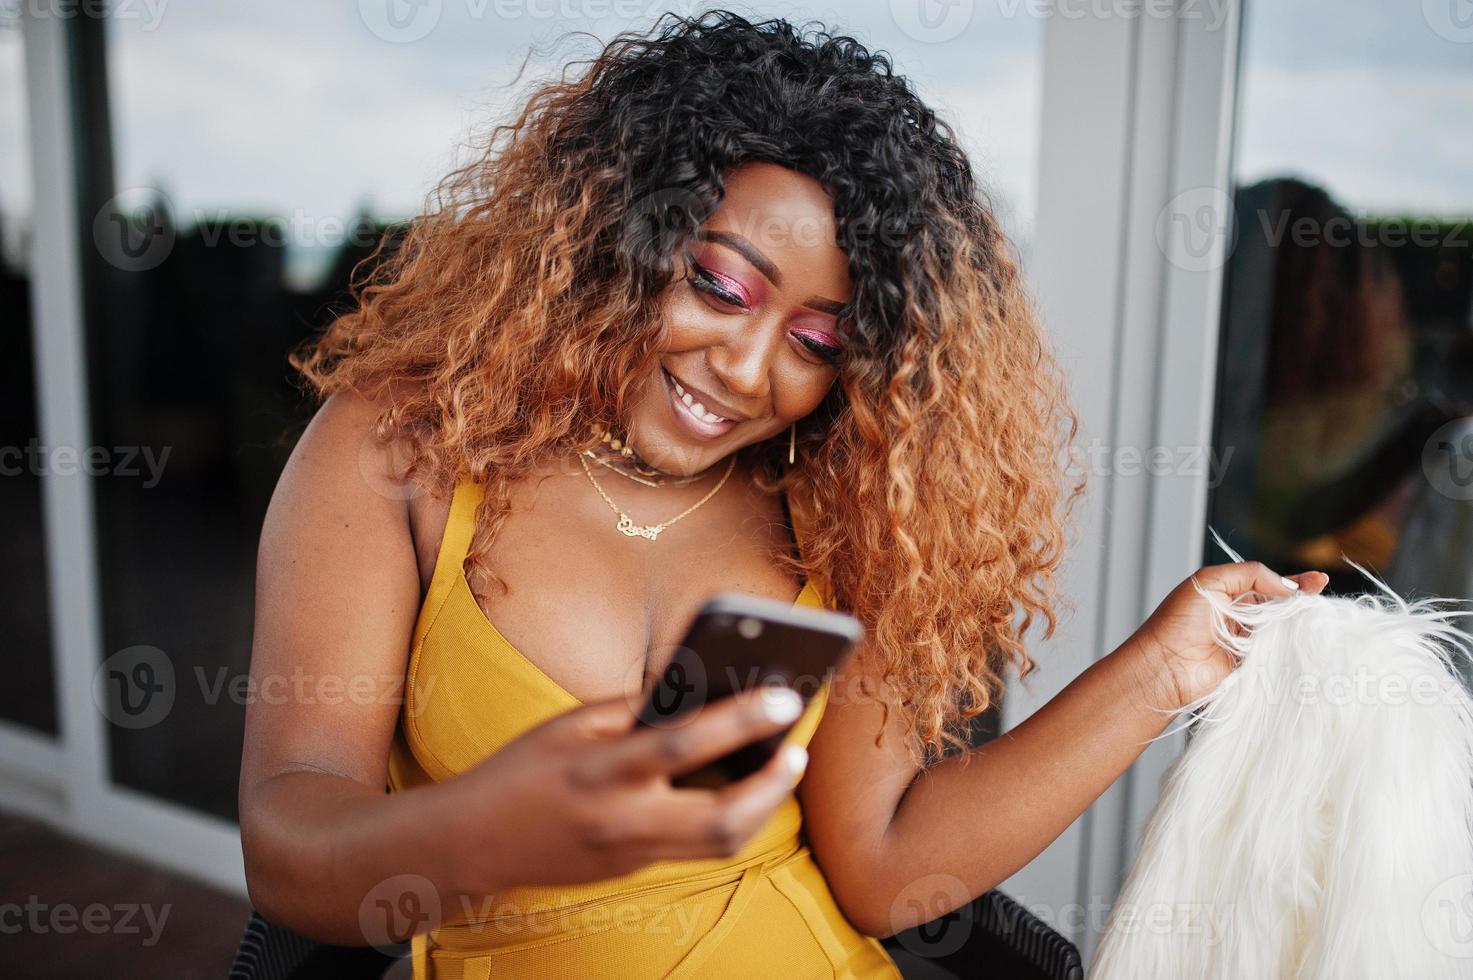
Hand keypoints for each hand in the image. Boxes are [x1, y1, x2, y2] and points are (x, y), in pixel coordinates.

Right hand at [442, 685, 810, 896]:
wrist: (473, 843)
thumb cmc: (523, 769)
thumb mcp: (571, 723)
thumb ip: (636, 708)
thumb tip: (699, 684)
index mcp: (602, 771)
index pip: (684, 744)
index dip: (742, 720)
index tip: (786, 698)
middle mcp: (621, 821)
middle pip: (721, 820)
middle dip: (772, 788)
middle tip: (798, 753)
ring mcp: (629, 855)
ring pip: (719, 845)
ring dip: (762, 808)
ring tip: (784, 769)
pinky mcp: (632, 871)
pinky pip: (694, 848)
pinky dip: (727, 818)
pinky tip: (745, 789)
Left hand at [1129, 561, 1329, 711]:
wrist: (1164, 666)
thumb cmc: (1177, 622)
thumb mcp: (1209, 582)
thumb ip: (1249, 574)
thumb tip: (1287, 586)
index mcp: (1228, 594)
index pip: (1268, 584)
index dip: (1294, 582)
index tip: (1319, 580)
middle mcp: (1239, 617)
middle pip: (1280, 607)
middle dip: (1302, 601)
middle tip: (1323, 594)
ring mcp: (1247, 643)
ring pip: (1283, 630)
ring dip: (1300, 624)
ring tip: (1318, 615)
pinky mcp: (1253, 667)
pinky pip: (1279, 655)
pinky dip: (1292, 648)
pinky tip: (1308, 639)